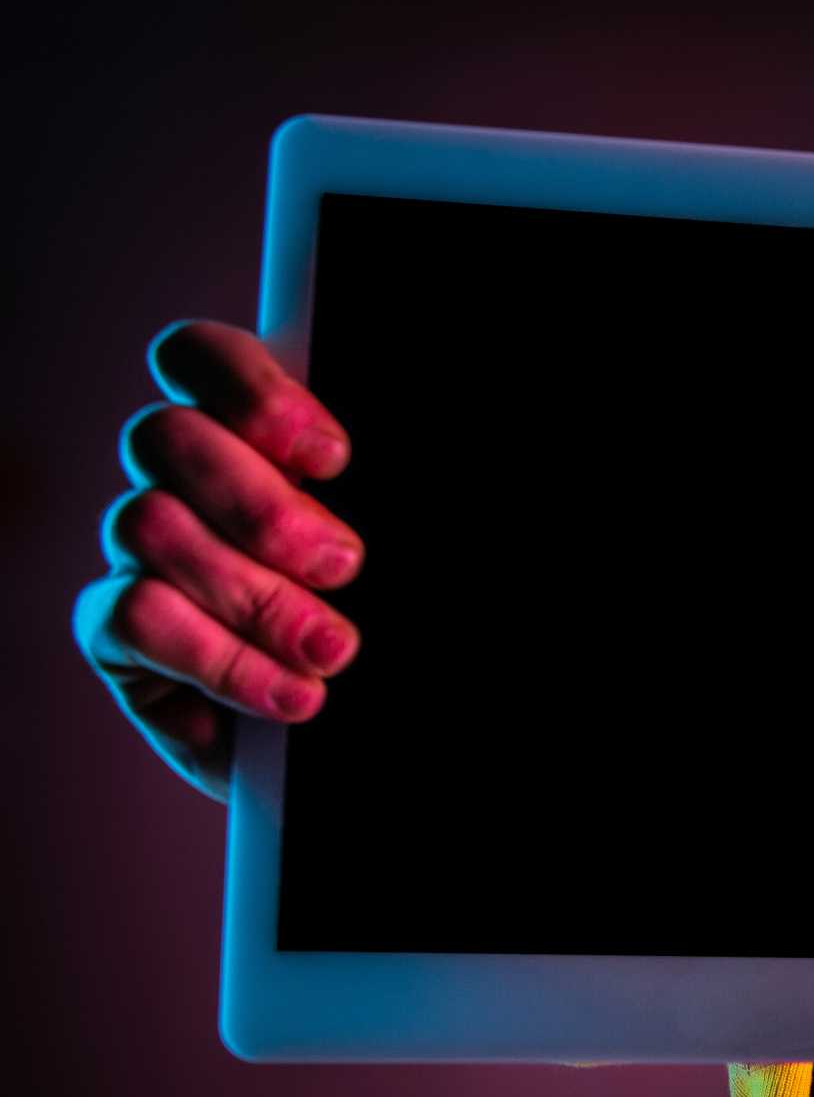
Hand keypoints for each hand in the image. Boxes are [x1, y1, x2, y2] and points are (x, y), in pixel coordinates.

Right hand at [69, 321, 364, 801]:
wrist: (377, 738)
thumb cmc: (404, 629)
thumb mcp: (414, 549)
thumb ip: (393, 499)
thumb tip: (360, 472)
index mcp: (247, 438)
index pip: (199, 358)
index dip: (251, 392)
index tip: (334, 459)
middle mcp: (180, 484)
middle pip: (166, 436)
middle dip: (261, 504)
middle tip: (344, 566)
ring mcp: (140, 557)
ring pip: (147, 525)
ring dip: (252, 593)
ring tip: (333, 648)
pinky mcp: (117, 638)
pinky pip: (132, 618)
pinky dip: (220, 659)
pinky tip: (290, 695)